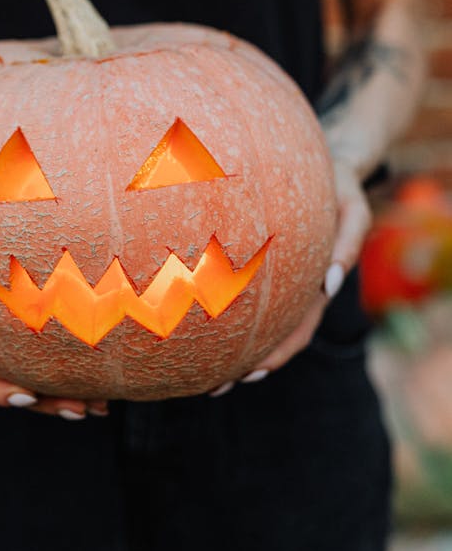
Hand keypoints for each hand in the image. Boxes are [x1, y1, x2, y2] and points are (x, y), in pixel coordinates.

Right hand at [0, 256, 107, 419]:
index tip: (25, 397)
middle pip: (14, 386)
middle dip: (49, 402)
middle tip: (84, 409)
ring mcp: (3, 339)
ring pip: (38, 374)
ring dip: (70, 392)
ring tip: (103, 404)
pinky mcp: (25, 321)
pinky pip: (51, 348)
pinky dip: (76, 362)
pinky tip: (105, 370)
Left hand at [209, 158, 371, 395]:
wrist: (328, 163)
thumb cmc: (338, 184)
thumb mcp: (354, 207)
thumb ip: (349, 243)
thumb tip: (330, 285)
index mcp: (317, 285)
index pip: (296, 331)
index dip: (275, 355)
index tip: (250, 373)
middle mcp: (297, 289)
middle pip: (272, 338)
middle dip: (246, 364)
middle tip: (213, 387)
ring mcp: (281, 280)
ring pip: (257, 322)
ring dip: (233, 349)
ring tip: (201, 372)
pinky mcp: (263, 263)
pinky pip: (246, 294)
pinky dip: (227, 313)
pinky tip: (197, 322)